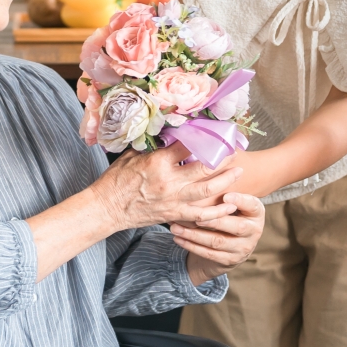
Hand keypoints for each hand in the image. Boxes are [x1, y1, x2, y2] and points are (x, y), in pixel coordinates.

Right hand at [97, 142, 242, 228]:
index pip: (187, 145)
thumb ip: (152, 145)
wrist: (107, 209)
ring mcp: (173, 200)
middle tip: (235, 150)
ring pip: (207, 191)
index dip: (203, 137)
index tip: (214, 131)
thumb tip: (168, 132)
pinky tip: (230, 206)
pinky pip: (200, 215)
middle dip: (223, 158)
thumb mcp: (132, 155)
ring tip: (239, 172)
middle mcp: (169, 181)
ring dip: (226, 181)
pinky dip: (217, 212)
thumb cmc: (116, 180)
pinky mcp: (174, 215)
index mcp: (157, 162)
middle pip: (204, 167)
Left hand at [172, 191, 263, 282]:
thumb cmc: (228, 214)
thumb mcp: (231, 203)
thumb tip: (204, 172)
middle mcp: (254, 231)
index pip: (252, 205)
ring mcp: (243, 248)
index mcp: (256, 213)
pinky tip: (178, 238)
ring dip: (194, 234)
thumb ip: (223, 191)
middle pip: (236, 226)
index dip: (241, 201)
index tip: (226, 196)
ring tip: (175, 226)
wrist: (230, 246)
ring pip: (217, 241)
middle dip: (214, 221)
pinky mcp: (230, 260)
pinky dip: (191, 246)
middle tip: (195, 214)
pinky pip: (209, 253)